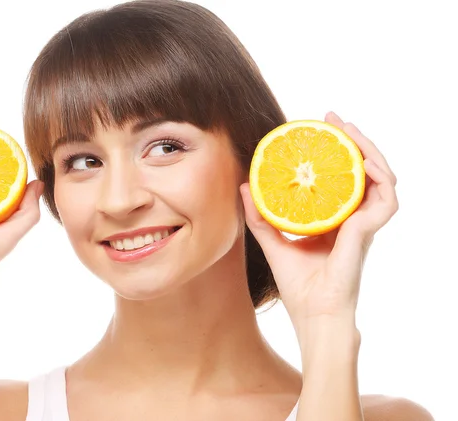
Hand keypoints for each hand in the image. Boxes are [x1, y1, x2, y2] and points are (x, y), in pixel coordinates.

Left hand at [240, 112, 397, 334]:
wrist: (313, 316)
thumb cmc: (299, 286)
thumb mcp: (274, 243)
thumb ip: (261, 217)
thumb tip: (244, 186)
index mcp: (339, 220)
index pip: (345, 178)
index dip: (338, 153)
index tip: (319, 130)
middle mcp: (356, 219)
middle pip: (365, 171)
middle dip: (354, 141)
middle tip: (333, 119)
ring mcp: (366, 227)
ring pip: (382, 179)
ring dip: (369, 150)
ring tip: (349, 130)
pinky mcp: (367, 235)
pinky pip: (386, 200)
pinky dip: (379, 178)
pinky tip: (364, 162)